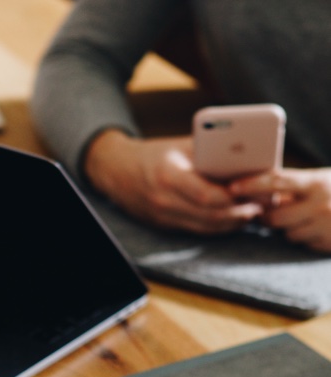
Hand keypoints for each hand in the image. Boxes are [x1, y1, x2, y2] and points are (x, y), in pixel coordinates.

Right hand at [84, 130, 262, 233]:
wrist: (116, 170)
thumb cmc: (153, 154)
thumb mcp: (179, 146)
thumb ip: (209, 152)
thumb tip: (246, 156)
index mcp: (168, 174)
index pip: (207, 196)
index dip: (233, 197)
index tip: (253, 191)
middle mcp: (163, 199)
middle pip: (211, 215)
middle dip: (240, 212)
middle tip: (260, 203)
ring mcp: (162, 216)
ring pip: (207, 227)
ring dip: (232, 221)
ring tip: (251, 211)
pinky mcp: (164, 225)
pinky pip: (197, 230)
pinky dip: (218, 225)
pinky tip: (231, 217)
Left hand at [230, 168, 330, 252]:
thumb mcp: (320, 181)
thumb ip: (294, 186)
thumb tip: (258, 191)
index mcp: (316, 184)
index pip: (277, 183)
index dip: (252, 185)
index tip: (232, 188)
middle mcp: (320, 204)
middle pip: (276, 217)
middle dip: (267, 217)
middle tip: (263, 214)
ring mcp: (326, 226)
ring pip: (289, 234)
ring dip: (288, 229)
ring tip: (300, 219)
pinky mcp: (330, 243)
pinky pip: (305, 244)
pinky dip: (305, 238)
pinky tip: (315, 229)